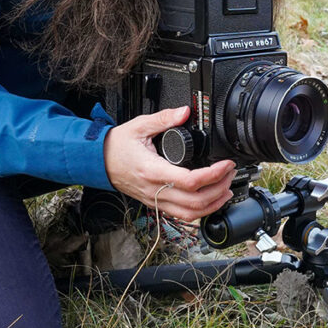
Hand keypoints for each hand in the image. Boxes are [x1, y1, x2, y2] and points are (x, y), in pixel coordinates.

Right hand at [102, 106, 235, 221]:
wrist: (97, 161)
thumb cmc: (116, 146)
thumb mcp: (139, 125)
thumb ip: (164, 118)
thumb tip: (184, 112)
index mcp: (153, 170)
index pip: (190, 180)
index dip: (214, 174)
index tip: (226, 164)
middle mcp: (155, 190)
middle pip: (195, 202)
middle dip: (220, 189)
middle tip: (230, 174)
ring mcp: (155, 200)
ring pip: (190, 214)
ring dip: (213, 204)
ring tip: (227, 189)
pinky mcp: (156, 204)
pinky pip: (181, 215)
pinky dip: (200, 211)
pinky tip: (210, 200)